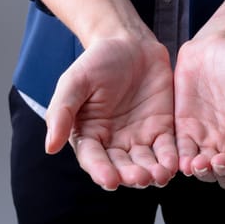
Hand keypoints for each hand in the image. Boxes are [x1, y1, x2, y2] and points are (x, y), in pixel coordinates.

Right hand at [44, 37, 177, 190]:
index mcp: (89, 134)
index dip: (101, 171)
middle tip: (141, 179)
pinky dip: (171, 157)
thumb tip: (49, 147)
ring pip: (146, 162)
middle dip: (131, 175)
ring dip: (153, 172)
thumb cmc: (97, 61)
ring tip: (160, 175)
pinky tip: (175, 163)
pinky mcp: (162, 129)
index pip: (93, 159)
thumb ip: (62, 112)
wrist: (129, 43)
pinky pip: (167, 148)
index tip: (109, 180)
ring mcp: (139, 137)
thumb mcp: (75, 82)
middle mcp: (114, 142)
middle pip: (122, 166)